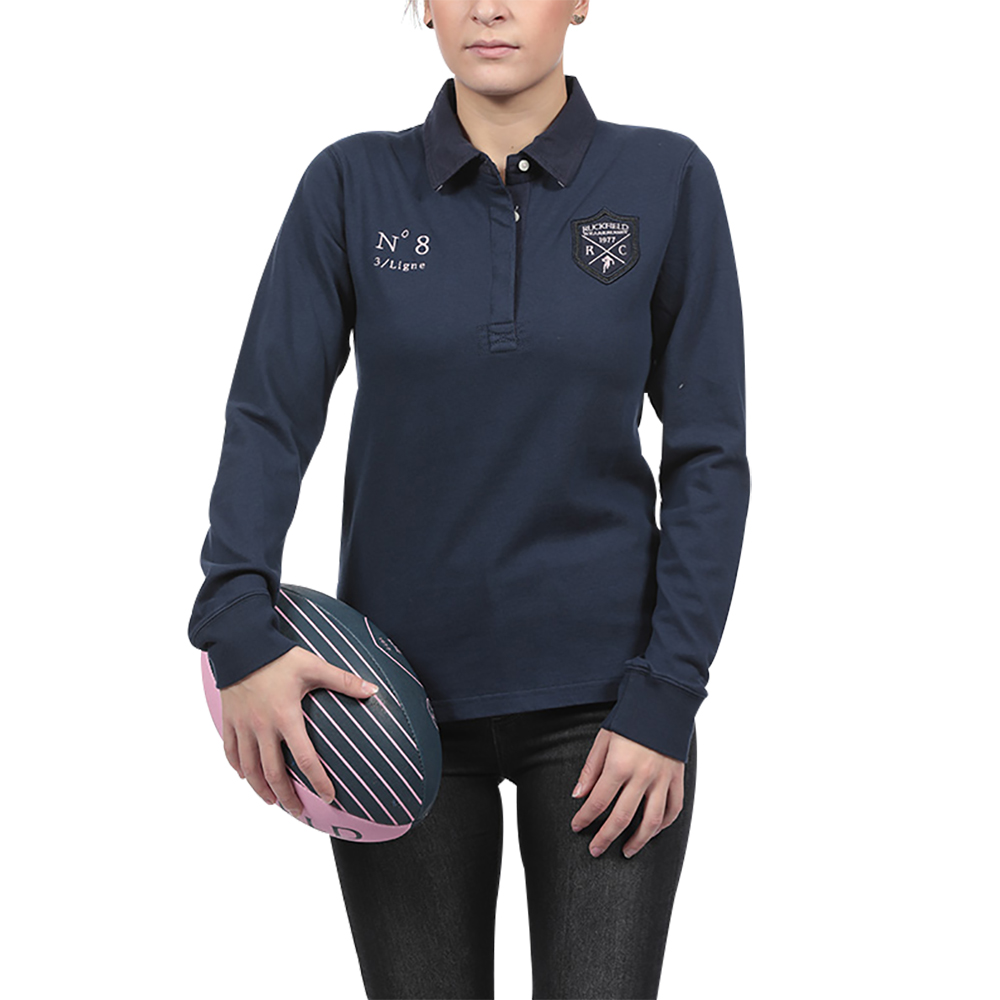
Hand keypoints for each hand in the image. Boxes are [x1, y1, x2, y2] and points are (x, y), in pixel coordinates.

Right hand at [219, 645, 378, 817]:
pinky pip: (229, 750)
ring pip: (248, 768)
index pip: (306, 759)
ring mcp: (242, 725)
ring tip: (271, 801)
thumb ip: (344, 680)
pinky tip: (244, 776)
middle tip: (297, 810)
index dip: (318, 781)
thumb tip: (374, 689)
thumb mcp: (315, 667)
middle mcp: (262, 727)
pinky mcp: (228, 719)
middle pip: (273, 773)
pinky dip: (237, 767)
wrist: (241, 643)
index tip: (328, 797)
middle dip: (287, 796)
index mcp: (286, 717)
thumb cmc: (279, 656)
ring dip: (260, 789)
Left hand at [570, 728, 684, 858]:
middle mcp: (642, 776)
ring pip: (651, 821)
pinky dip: (664, 824)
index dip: (585, 818)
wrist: (662, 701)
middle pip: (621, 818)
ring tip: (626, 851)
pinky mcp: (677, 777)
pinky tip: (653, 830)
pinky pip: (674, 808)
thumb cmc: (630, 718)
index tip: (577, 826)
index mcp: (619, 765)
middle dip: (605, 837)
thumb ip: (591, 769)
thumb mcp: (603, 738)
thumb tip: (579, 795)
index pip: (598, 801)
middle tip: (595, 850)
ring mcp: (662, 778)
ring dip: (638, 841)